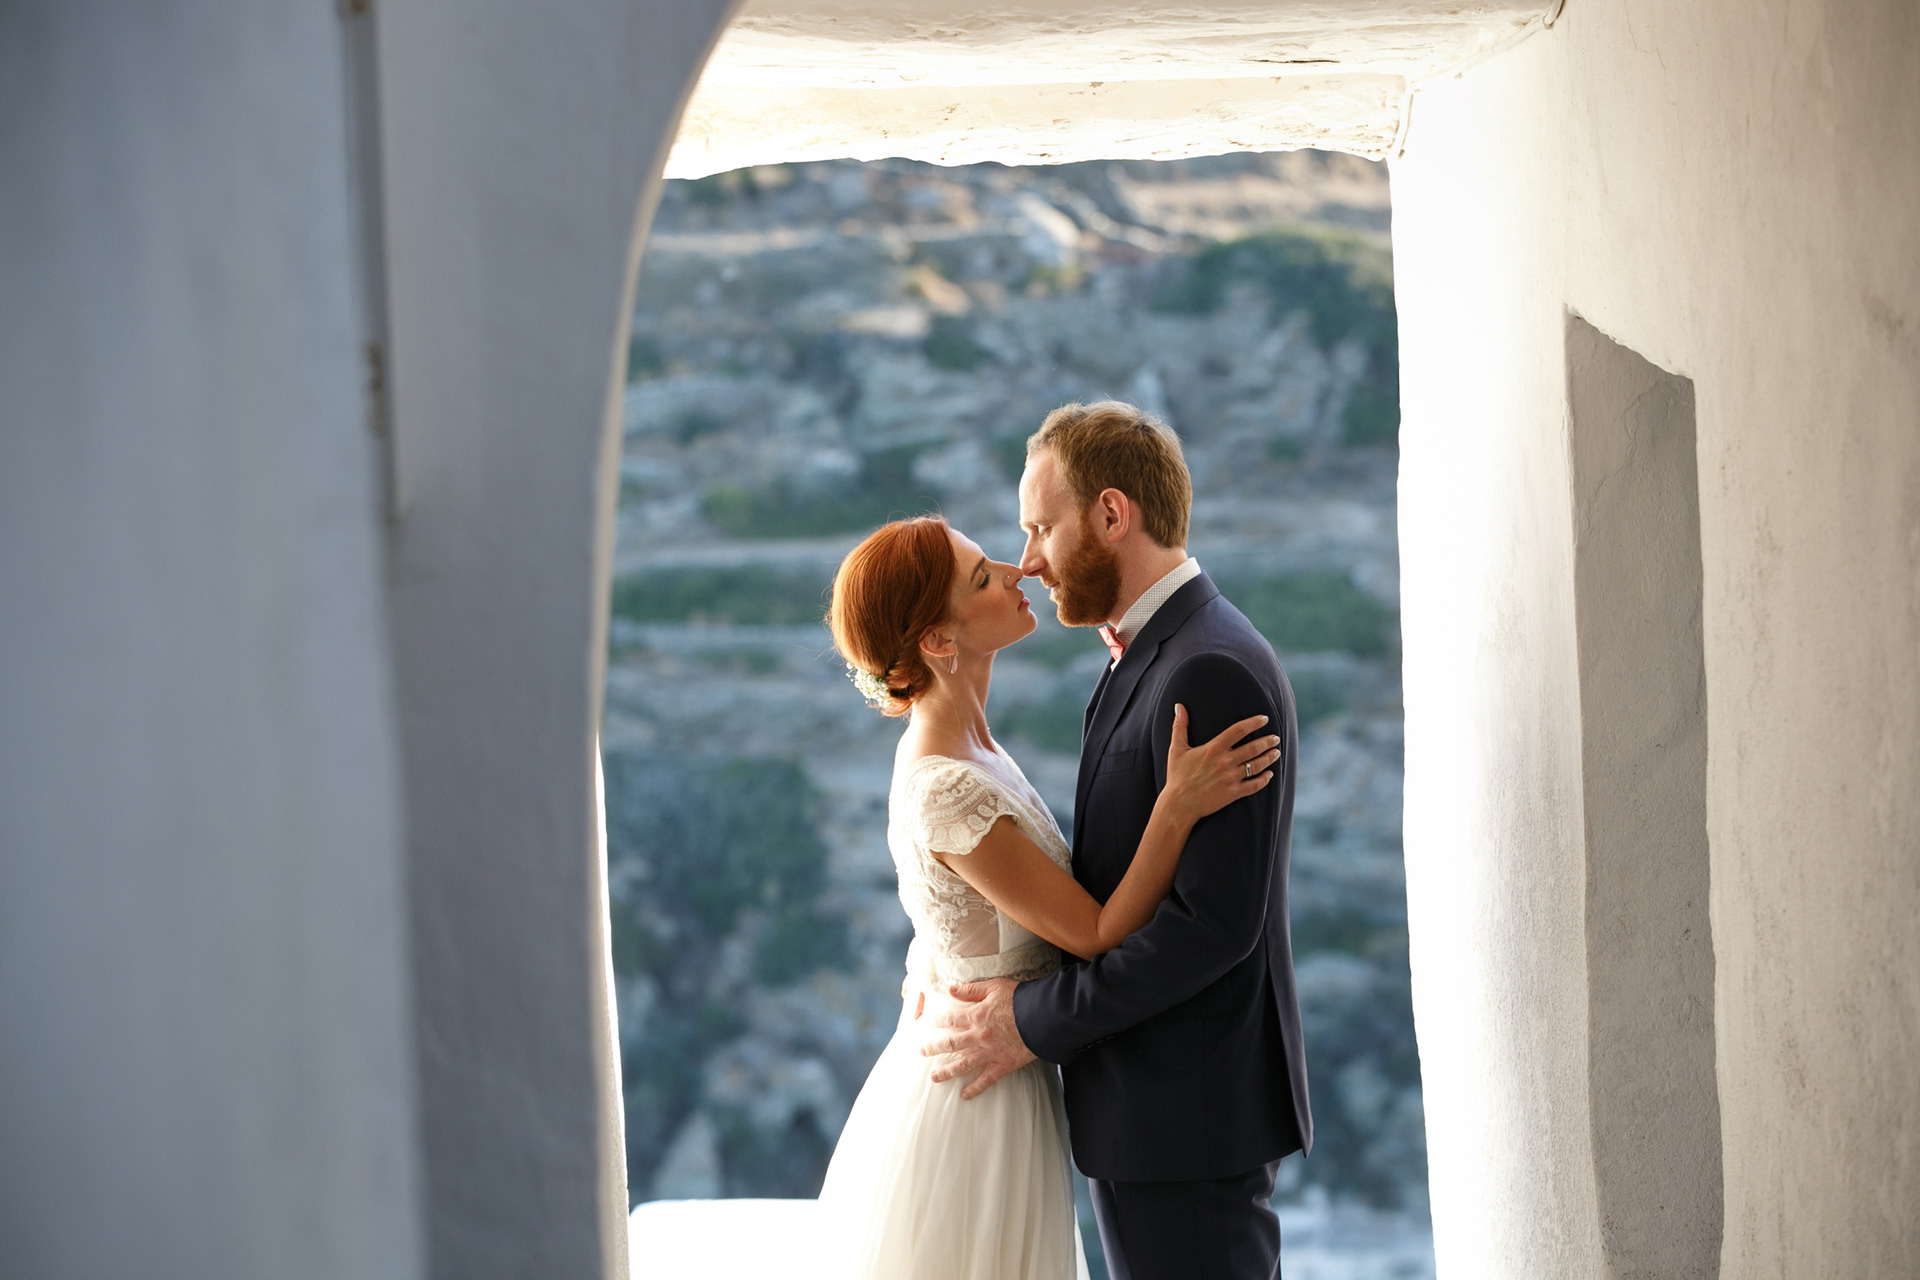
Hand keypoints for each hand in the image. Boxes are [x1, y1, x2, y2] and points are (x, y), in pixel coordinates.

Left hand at [919, 978, 1034, 1099]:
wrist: (1043, 1016)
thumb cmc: (1020, 999)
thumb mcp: (994, 986)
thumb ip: (971, 989)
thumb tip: (951, 989)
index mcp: (976, 1016)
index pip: (951, 1019)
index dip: (940, 1020)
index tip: (932, 1022)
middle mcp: (979, 1036)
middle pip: (951, 1044)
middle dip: (935, 1048)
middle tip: (923, 1051)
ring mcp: (990, 1052)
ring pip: (963, 1065)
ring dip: (947, 1072)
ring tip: (935, 1077)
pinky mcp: (1003, 1065)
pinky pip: (986, 1080)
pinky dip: (974, 1088)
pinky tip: (964, 1095)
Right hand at [1162, 705, 1278, 825]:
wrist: (1179, 804)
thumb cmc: (1177, 775)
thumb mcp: (1176, 749)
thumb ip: (1180, 726)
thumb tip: (1178, 706)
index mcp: (1213, 748)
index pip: (1239, 730)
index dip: (1254, 723)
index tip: (1264, 719)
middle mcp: (1225, 762)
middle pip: (1253, 748)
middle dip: (1267, 741)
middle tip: (1275, 738)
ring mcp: (1231, 778)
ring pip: (1256, 765)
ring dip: (1269, 758)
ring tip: (1276, 752)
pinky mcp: (1233, 793)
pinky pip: (1254, 785)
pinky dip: (1264, 779)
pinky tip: (1270, 775)